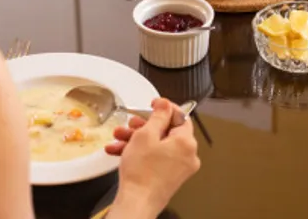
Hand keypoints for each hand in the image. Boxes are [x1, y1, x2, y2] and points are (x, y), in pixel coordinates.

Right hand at [107, 98, 199, 212]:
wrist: (136, 203)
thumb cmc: (142, 173)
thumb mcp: (146, 135)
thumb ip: (158, 116)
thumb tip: (165, 104)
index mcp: (186, 142)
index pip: (180, 117)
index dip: (165, 108)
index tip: (154, 105)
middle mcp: (187, 155)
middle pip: (167, 131)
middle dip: (144, 126)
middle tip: (131, 123)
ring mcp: (179, 168)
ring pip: (158, 145)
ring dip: (137, 140)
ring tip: (119, 138)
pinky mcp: (169, 177)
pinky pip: (156, 158)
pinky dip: (140, 153)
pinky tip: (120, 151)